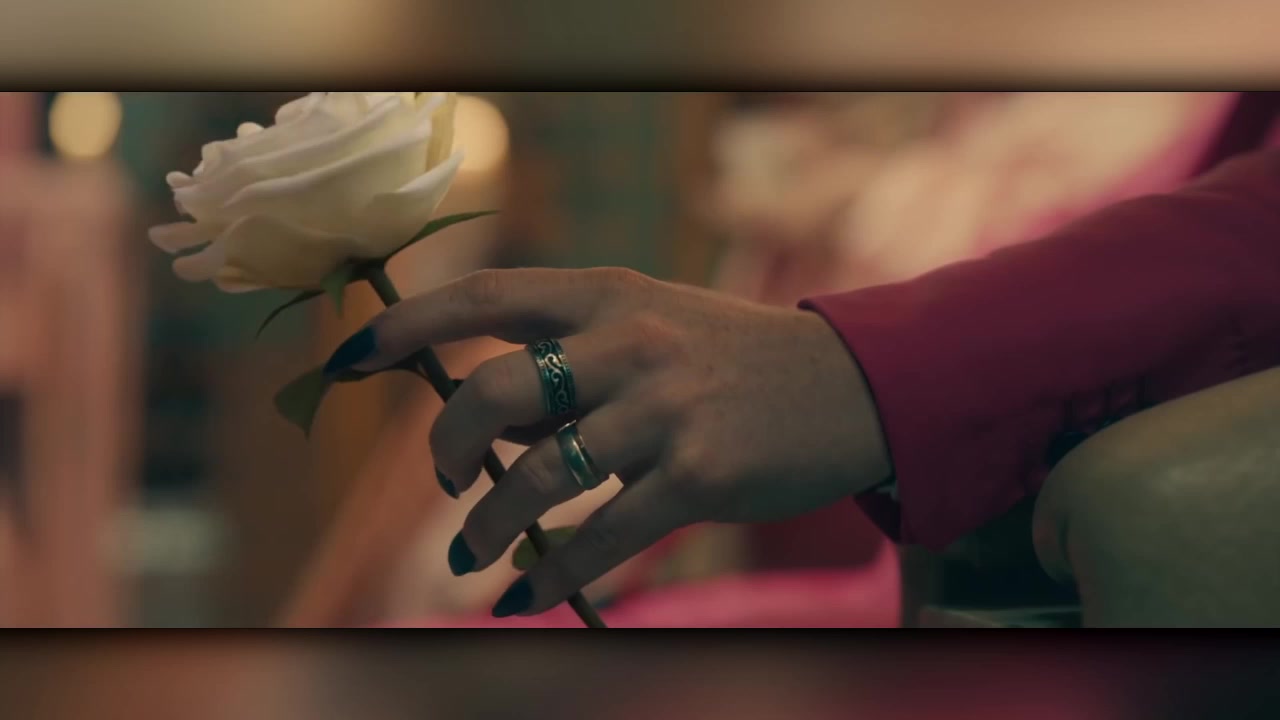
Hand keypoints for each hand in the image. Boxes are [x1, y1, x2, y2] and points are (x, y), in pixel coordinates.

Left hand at [324, 267, 890, 616]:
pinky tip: (521, 601)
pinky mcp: (700, 476)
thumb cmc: (735, 357)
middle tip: (441, 481)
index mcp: (609, 294)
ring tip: (467, 560)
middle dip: (444, 445)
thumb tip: (479, 416)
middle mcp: (630, 343)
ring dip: (485, 529)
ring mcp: (665, 410)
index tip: (348, 359)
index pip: (483, 297)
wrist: (852, 385)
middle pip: (494, 392)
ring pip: (539, 476)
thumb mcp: (653, 327)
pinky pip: (601, 536)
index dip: (406, 327)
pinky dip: (550, 578)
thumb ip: (568, 361)